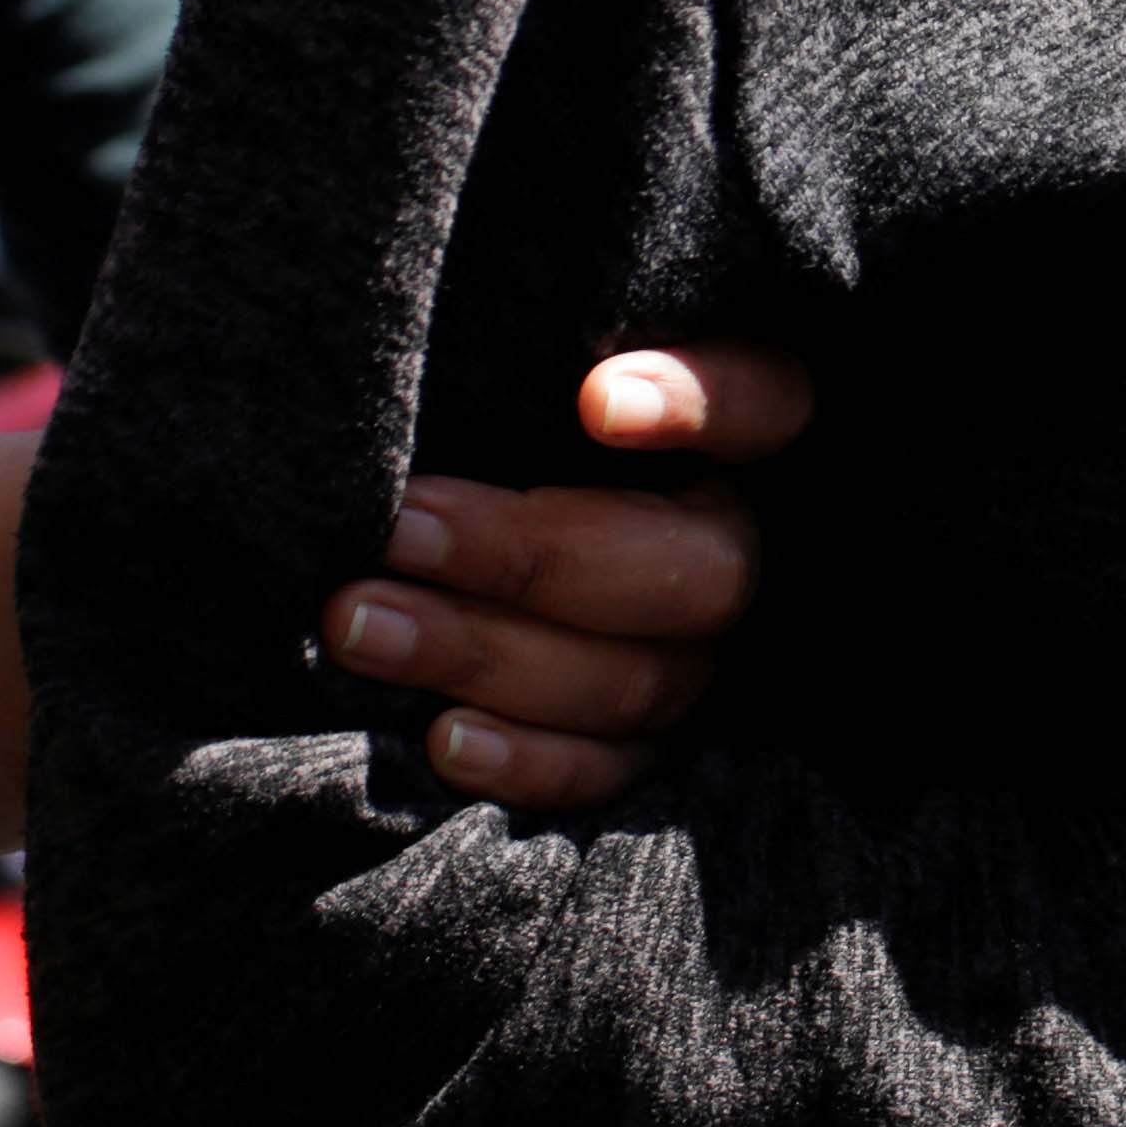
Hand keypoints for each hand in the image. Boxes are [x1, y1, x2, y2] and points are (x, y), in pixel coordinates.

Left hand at [323, 344, 811, 806]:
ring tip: (357, 623)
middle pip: (690, 571)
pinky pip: (611, 774)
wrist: (484, 550)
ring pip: (633, 679)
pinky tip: (441, 738)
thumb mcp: (534, 372)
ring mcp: (710, 663)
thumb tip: (528, 353)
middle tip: (397, 525)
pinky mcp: (655, 750)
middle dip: (528, 554)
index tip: (595, 400)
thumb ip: (538, 353)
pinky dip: (527, 761)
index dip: (698, 405)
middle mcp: (747, 549)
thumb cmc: (507, 421)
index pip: (768, 402)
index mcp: (752, 436)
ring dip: (487, 653)